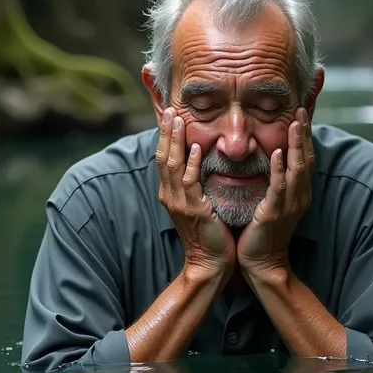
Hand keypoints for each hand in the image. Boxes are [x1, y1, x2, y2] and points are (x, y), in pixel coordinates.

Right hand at [157, 108, 235, 277]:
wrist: (210, 263)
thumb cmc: (209, 234)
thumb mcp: (199, 204)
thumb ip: (196, 184)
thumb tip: (201, 161)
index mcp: (170, 193)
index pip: (164, 158)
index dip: (166, 136)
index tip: (170, 115)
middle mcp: (170, 195)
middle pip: (163, 157)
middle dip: (166, 132)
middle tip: (169, 109)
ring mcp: (179, 202)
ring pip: (172, 165)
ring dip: (175, 141)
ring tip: (178, 120)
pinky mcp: (193, 210)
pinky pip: (189, 182)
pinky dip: (191, 163)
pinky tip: (195, 148)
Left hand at [237, 107, 313, 276]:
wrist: (263, 264)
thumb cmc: (264, 233)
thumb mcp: (274, 203)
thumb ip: (276, 182)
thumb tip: (271, 159)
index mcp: (299, 192)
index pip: (305, 158)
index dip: (305, 135)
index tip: (302, 113)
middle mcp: (299, 196)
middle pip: (306, 158)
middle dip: (305, 133)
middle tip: (302, 109)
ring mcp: (289, 205)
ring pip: (297, 169)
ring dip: (296, 145)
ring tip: (296, 123)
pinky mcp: (274, 213)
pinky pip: (279, 188)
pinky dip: (280, 169)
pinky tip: (278, 153)